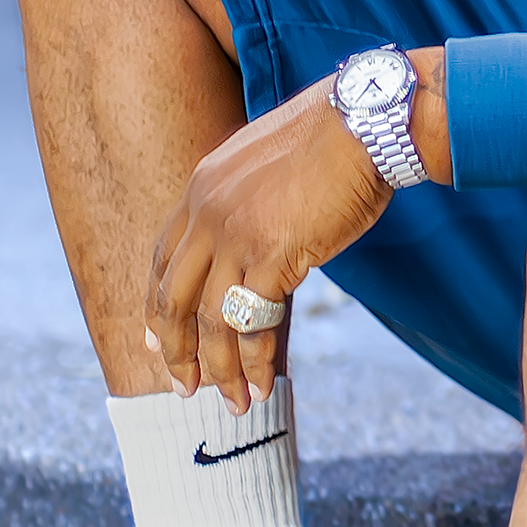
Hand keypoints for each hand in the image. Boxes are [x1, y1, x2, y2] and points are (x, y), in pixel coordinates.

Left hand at [144, 79, 389, 410]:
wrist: (367, 122)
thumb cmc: (337, 140)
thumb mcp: (271, 164)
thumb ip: (250, 201)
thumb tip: (258, 239)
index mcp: (202, 186)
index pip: (163, 257)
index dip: (158, 305)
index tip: (160, 341)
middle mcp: (207, 212)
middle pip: (172, 297)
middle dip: (177, 351)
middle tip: (185, 388)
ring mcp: (234, 234)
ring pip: (208, 321)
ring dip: (219, 370)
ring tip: (233, 403)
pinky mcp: (270, 255)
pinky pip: (251, 323)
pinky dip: (254, 361)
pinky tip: (263, 383)